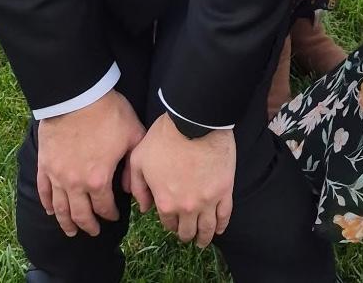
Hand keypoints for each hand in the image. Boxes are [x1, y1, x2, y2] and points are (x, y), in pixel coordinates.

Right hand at [36, 90, 146, 238]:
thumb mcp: (132, 136)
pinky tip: (50, 211)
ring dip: (66, 223)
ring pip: (60, 209)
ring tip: (70, 231)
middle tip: (93, 232)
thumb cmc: (109, 113)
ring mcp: (57, 176)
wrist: (78, 96)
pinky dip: (47, 204)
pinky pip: (44, 191)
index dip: (110, 215)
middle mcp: (75, 184)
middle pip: (80, 214)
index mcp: (98, 180)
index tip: (114, 217)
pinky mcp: (44, 165)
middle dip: (88, 226)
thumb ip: (133, 166)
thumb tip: (132, 188)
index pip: (104, 207)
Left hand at [126, 113, 235, 246]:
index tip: (172, 221)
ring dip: (204, 237)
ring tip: (203, 241)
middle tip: (188, 234)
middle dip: (186, 234)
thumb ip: (137, 186)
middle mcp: (187, 207)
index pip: (167, 223)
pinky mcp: (224, 189)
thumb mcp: (140, 158)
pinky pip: (225, 215)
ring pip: (207, 228)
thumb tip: (143, 207)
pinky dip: (222, 225)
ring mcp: (208, 200)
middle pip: (187, 230)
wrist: (195, 121)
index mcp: (166, 202)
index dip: (169, 223)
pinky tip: (220, 229)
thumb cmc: (165, 137)